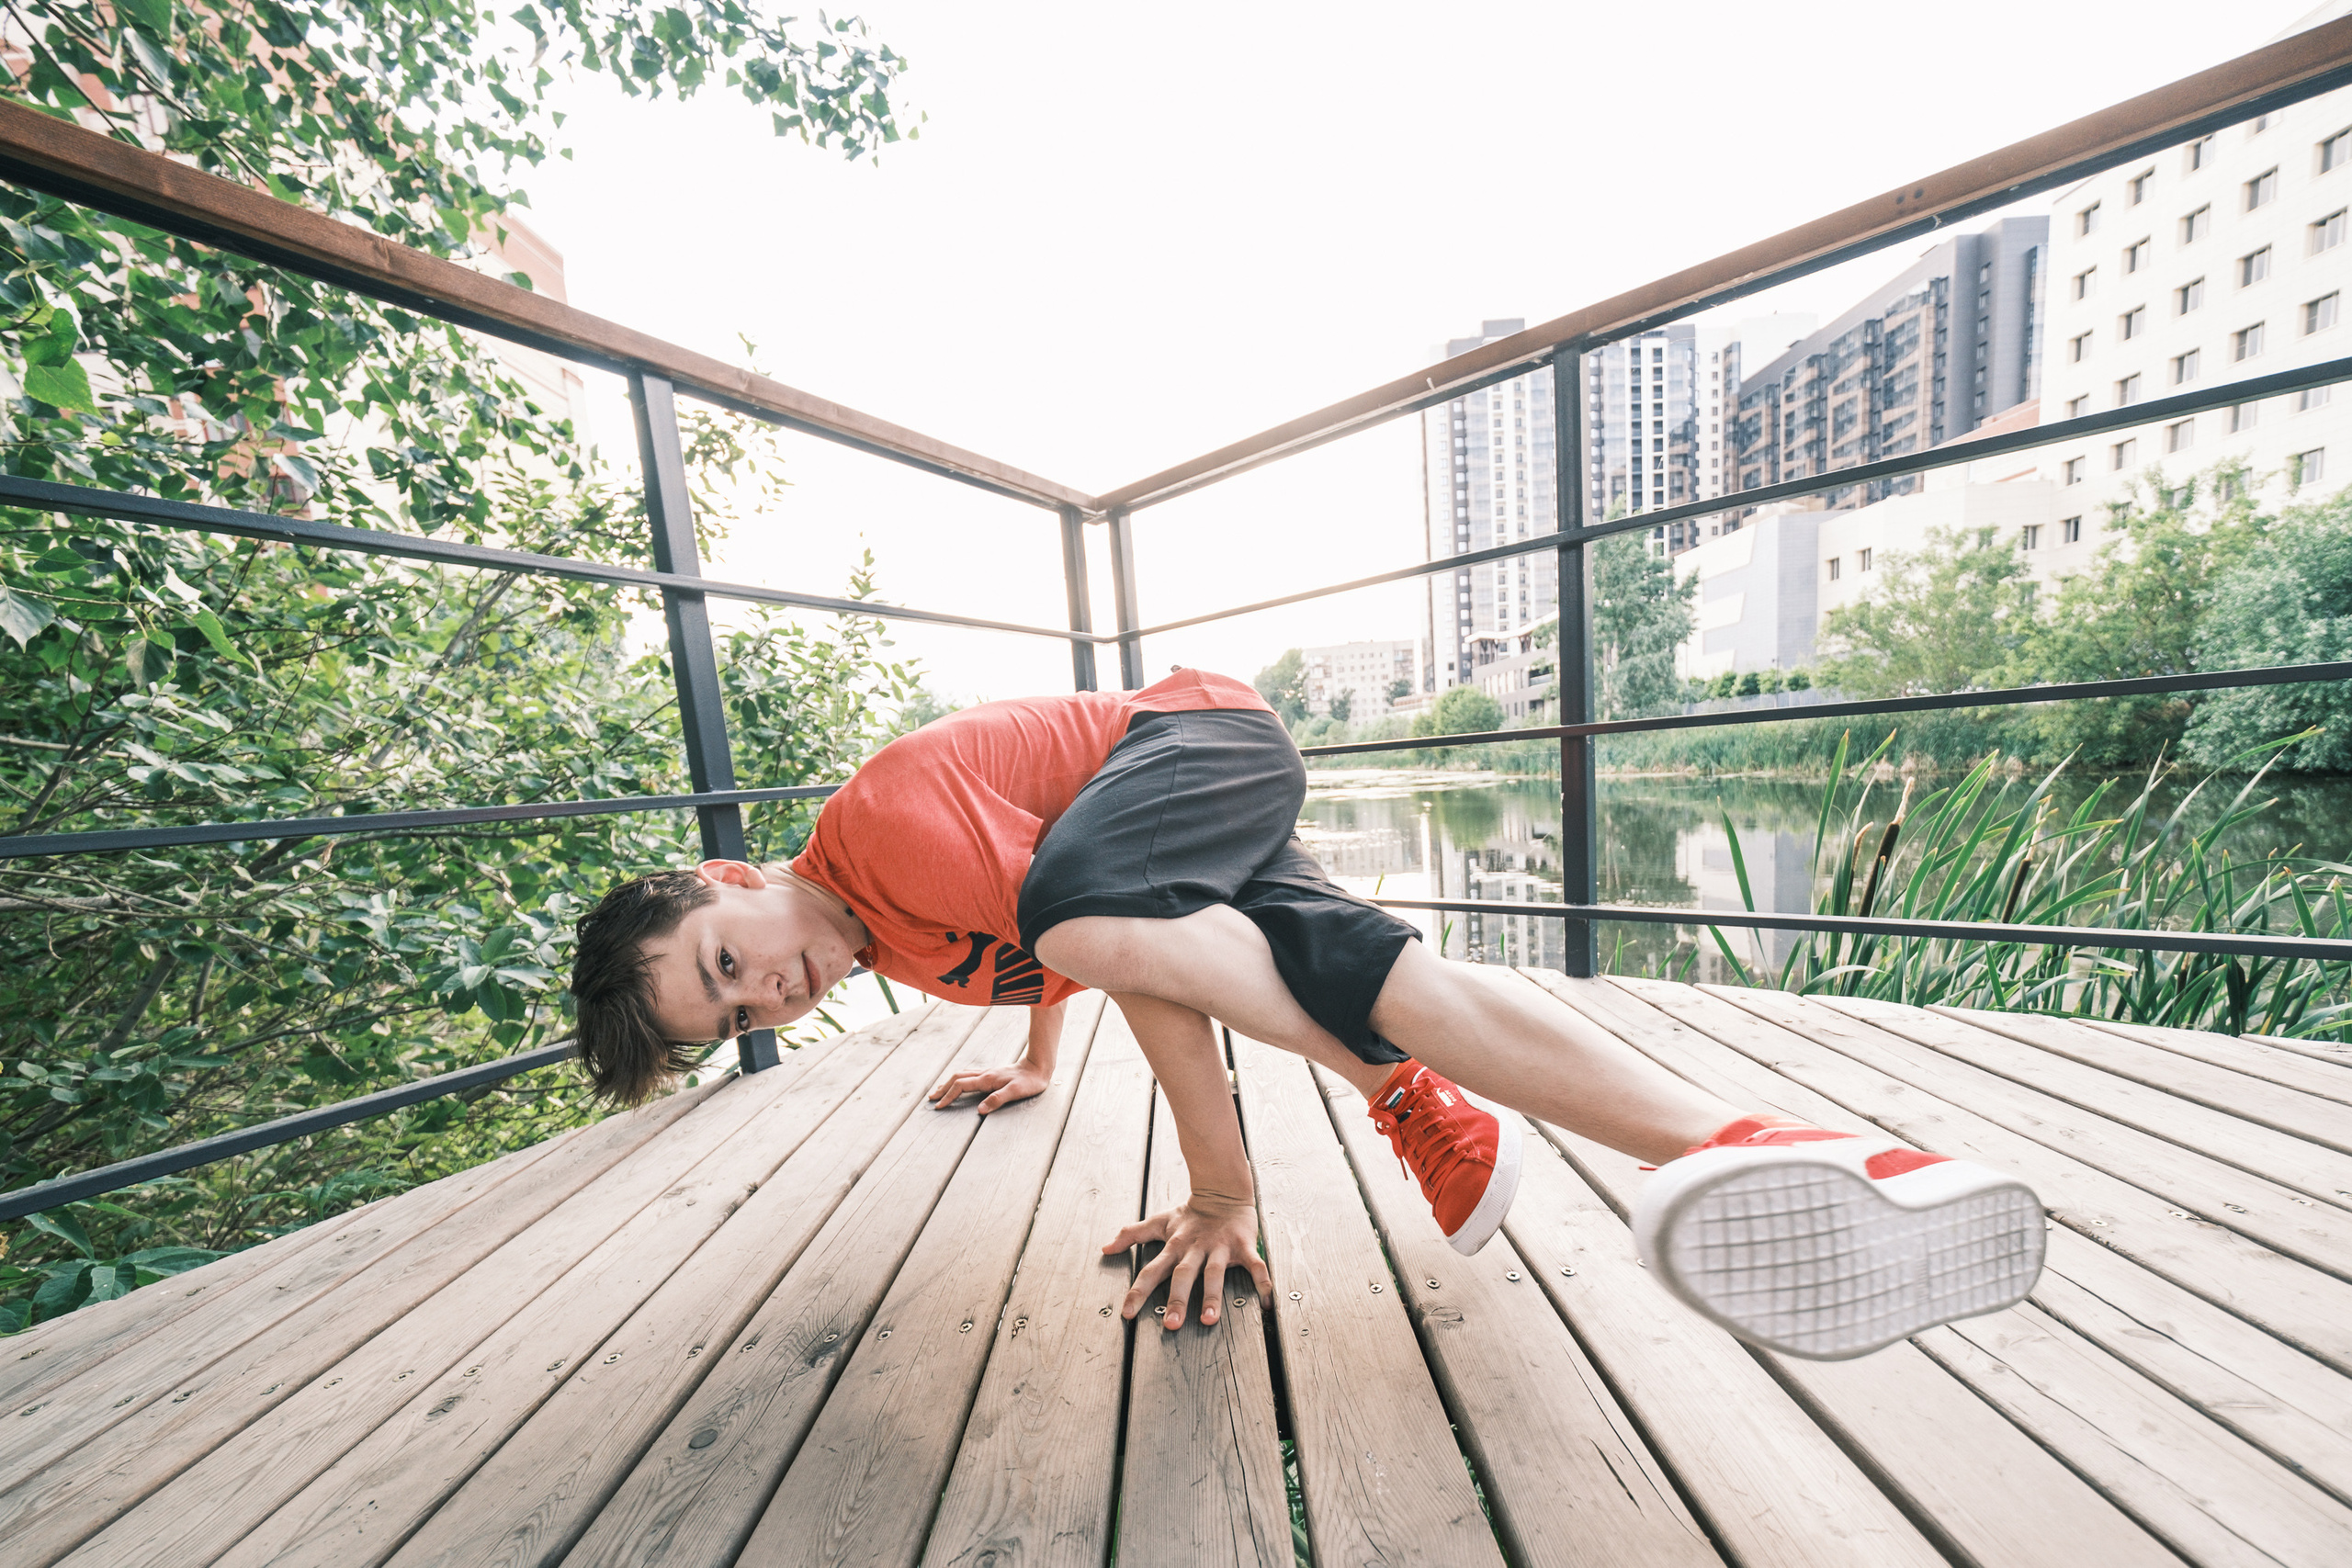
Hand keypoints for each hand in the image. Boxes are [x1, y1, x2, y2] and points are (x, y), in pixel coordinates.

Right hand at [928, 1057, 1048, 1113]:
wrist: (1038, 1066)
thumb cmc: (1030, 1081)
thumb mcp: (1015, 1092)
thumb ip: (997, 1099)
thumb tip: (979, 1110)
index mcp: (987, 1080)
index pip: (961, 1086)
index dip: (948, 1096)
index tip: (938, 1106)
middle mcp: (984, 1075)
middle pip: (957, 1078)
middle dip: (943, 1088)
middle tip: (931, 1098)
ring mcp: (988, 1073)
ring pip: (962, 1075)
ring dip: (949, 1082)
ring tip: (940, 1090)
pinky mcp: (992, 1074)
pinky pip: (969, 1075)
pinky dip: (959, 1080)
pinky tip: (960, 1083)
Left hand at [1102, 1190, 1272, 1329]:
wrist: (1223, 1191)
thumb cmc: (1191, 1213)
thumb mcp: (1159, 1222)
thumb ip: (1132, 1235)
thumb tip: (1106, 1248)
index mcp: (1175, 1246)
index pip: (1152, 1270)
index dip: (1138, 1291)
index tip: (1127, 1313)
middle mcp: (1195, 1248)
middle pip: (1183, 1275)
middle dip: (1177, 1300)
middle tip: (1172, 1326)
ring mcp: (1220, 1248)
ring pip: (1215, 1274)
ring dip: (1212, 1296)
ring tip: (1209, 1320)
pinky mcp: (1243, 1246)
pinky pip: (1256, 1266)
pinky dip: (1262, 1282)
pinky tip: (1267, 1302)